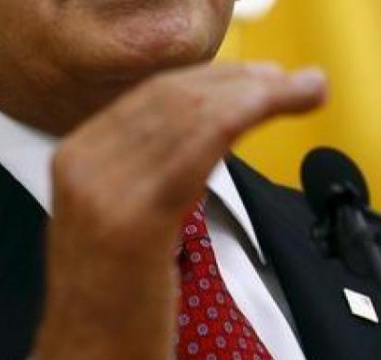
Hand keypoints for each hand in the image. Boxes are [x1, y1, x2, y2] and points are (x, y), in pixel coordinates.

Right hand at [32, 62, 326, 359]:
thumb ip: (147, 172)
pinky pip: (197, 145)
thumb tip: (206, 131)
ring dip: (259, 93)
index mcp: (75, 156)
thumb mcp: (120, 221)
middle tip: (299, 80)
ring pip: (191, 113)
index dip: (217, 77)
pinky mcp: (133, 219)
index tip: (264, 76)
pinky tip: (274, 106)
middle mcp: (81, 163)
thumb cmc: (115, 304)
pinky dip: (244, 114)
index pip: (153, 94)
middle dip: (244, 80)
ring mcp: (102, 190)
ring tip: (305, 90)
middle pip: (174, 96)